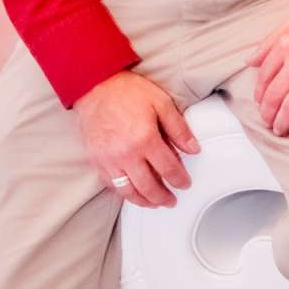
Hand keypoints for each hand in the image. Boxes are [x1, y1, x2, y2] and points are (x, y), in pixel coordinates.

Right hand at [75, 70, 199, 207]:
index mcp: (145, 139)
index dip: (180, 180)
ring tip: (153, 203)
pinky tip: (131, 192)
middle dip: (163, 197)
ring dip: (142, 201)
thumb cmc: (127, 92)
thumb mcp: (161, 103)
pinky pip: (110, 183)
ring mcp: (108, 159)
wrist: (95, 85)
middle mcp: (126, 154)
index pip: (168, 169)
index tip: (185, 183)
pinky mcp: (96, 160)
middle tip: (171, 200)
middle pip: (148, 186)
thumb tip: (193, 148)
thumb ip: (179, 128)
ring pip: (128, 190)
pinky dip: (122, 192)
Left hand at [252, 3, 288, 138]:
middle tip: (268, 121)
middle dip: (268, 113)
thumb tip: (250, 61)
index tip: (261, 103)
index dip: (260, 94)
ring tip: (280, 129)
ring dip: (282, 122)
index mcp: (285, 44)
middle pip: (274, 95)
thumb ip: (269, 41)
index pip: (264, 77)